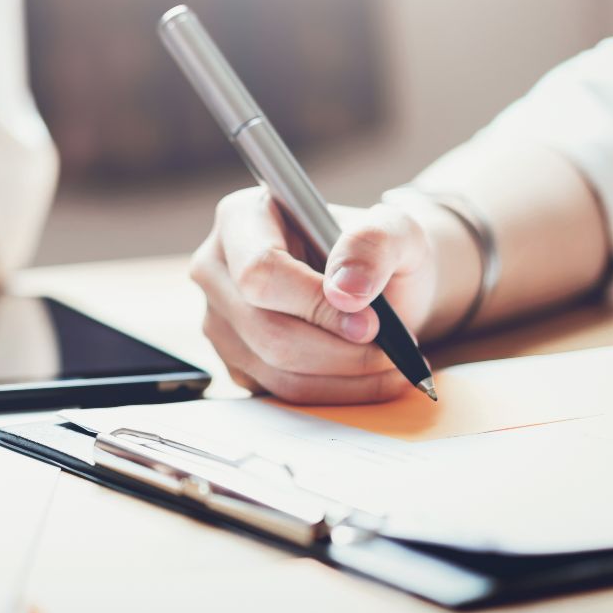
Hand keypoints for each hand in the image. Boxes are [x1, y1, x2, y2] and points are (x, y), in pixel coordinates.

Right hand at [188, 188, 455, 402]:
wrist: (377, 284)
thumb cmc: (379, 250)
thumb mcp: (395, 229)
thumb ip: (374, 244)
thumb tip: (346, 290)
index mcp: (241, 219)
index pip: (260, 271)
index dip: (314, 303)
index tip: (371, 321)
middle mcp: (217, 270)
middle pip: (264, 328)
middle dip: (338, 350)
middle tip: (390, 349)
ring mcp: (219, 320)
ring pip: (273, 368)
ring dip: (343, 376)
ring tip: (389, 362)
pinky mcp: (235, 361)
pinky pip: (280, 392)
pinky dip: (333, 391)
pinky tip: (364, 374)